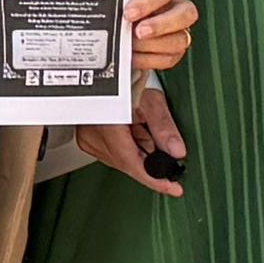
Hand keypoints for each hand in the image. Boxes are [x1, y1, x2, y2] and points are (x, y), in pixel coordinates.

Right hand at [69, 79, 189, 196]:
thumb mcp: (150, 100)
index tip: (172, 188)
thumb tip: (176, 151)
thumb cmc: (125, 80)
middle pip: (128, 164)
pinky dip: (129, 150)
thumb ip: (164, 127)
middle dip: (151, 163)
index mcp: (105, 125)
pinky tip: (134, 134)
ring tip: (144, 131)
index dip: (154, 178)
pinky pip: (113, 155)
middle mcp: (92, 136)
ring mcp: (87, 139)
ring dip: (140, 155)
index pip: (132, 163)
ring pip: (121, 161)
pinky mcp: (87, 141)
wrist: (109, 74)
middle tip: (168, 154)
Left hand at [125, 0, 197, 78]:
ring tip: (132, 46)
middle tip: (138, 32)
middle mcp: (178, 8)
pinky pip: (169, 58)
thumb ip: (120, 3)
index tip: (129, 13)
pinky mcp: (175, 51)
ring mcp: (180, 31)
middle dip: (159, 25)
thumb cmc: (126, 7)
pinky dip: (149, 60)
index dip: (147, 3)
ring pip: (180, 40)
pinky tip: (134, 56)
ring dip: (152, 45)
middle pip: (184, 15)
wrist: (125, 24)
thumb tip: (111, 14)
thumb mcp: (123, 0)